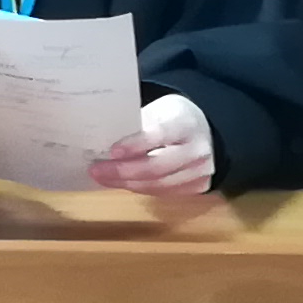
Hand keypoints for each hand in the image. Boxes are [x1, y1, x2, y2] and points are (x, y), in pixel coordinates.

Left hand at [88, 92, 214, 196]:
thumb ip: (137, 124)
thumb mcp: (159, 110)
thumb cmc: (175, 118)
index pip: (160, 135)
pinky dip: (139, 188)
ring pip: (158, 184)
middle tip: (96, 170)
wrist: (206, 132)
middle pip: (157, 167)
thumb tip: (105, 140)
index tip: (112, 151)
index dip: (136, 144)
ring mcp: (200, 172)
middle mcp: (198, 150)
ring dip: (126, 183)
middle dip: (123, 171)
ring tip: (102, 178)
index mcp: (187, 123)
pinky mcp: (197, 188)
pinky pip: (163, 192)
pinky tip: (121, 182)